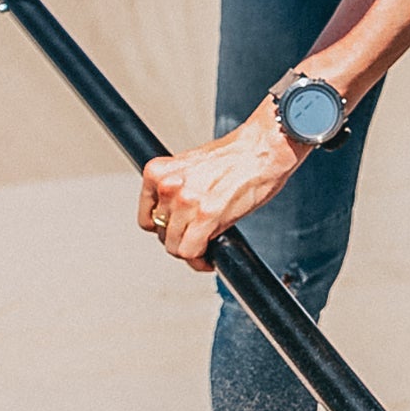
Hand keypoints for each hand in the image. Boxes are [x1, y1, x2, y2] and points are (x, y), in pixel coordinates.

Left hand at [137, 103, 308, 270]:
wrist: (262, 149)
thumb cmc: (235, 156)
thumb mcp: (192, 167)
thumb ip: (178, 189)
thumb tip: (176, 214)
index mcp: (159, 172)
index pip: (147, 216)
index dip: (163, 228)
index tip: (175, 231)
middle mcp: (168, 187)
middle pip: (162, 233)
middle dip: (179, 239)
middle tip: (196, 238)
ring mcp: (186, 202)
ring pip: (174, 246)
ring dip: (191, 251)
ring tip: (205, 248)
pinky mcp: (206, 216)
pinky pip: (190, 252)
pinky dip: (200, 261)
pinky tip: (209, 258)